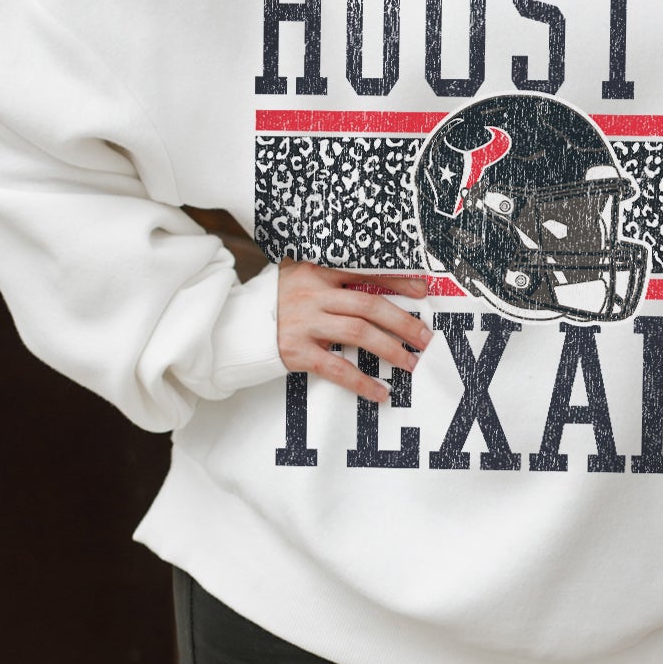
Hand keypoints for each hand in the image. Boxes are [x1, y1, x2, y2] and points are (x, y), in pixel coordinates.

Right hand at [276, 262, 432, 404]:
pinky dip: (362, 382)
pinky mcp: (296, 352)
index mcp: (317, 271)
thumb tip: (383, 289)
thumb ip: (334, 278)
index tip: (423, 291)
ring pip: (358, 334)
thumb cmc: (278, 301)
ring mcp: (304, 323)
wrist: (237, 325)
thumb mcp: (302, 277)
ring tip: (411, 363)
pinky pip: (336, 368)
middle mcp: (312, 294)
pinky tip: (381, 392)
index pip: (365, 271)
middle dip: (402, 322)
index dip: (396, 281)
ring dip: (390, 350)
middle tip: (426, 338)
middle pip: (368, 305)